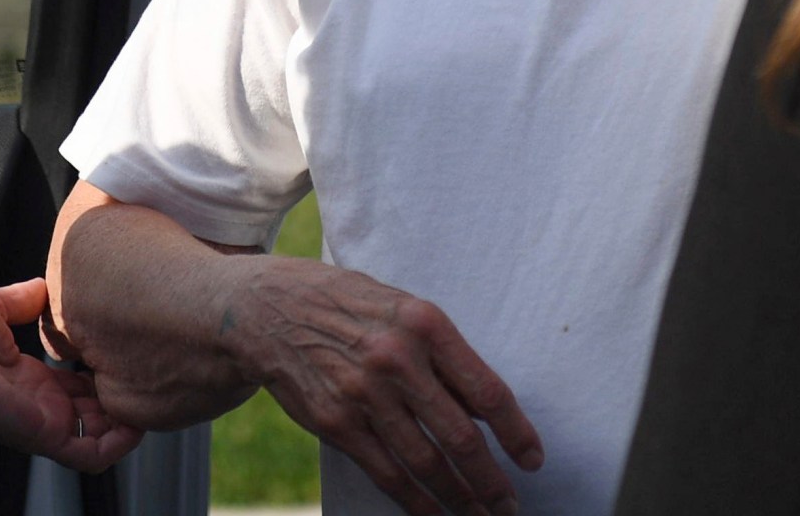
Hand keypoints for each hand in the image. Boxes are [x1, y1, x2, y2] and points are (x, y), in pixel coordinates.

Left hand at [0, 278, 142, 473]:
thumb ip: (23, 299)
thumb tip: (43, 285)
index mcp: (28, 378)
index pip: (80, 385)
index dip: (107, 372)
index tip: (128, 351)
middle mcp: (38, 404)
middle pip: (96, 413)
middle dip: (125, 397)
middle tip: (150, 374)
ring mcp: (40, 421)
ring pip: (101, 437)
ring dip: (129, 421)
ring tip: (151, 395)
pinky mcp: (40, 432)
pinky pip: (90, 454)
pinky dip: (118, 444)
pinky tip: (135, 421)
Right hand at [193, 258, 542, 515]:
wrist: (268, 308)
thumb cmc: (347, 305)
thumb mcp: (401, 309)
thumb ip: (443, 354)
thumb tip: (486, 409)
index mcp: (424, 323)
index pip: (486, 390)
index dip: (516, 432)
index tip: (532, 459)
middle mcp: (396, 360)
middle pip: (461, 437)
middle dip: (491, 480)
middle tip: (510, 502)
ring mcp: (363, 395)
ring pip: (426, 462)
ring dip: (460, 497)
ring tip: (481, 515)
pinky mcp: (337, 423)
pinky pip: (387, 473)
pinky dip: (416, 501)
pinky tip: (435, 513)